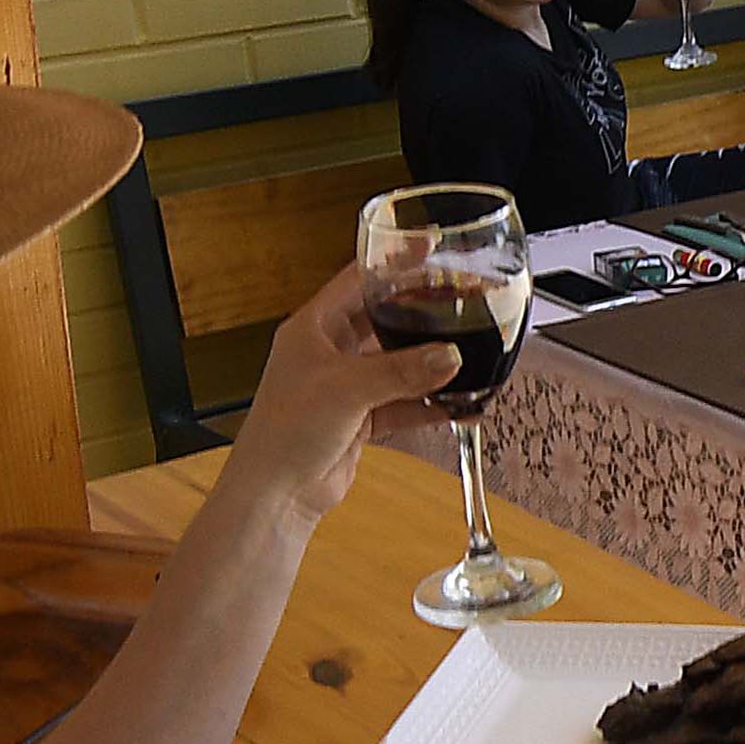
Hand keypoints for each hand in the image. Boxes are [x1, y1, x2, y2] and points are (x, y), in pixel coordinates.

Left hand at [231, 262, 461, 522]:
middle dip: (420, 317)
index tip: (427, 249)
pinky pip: (403, 403)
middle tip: (459, 306)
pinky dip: (428, 404)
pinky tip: (458, 405)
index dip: (392, 264)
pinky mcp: (359, 420)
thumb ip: (402, 372)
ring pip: (398, 365)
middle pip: (383, 321)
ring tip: (467, 360)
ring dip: (430, 366)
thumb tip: (450, 356)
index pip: (357, 281)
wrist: (276, 494)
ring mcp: (345, 387)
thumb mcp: (347, 390)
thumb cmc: (286, 433)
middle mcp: (329, 353)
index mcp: (313, 329)